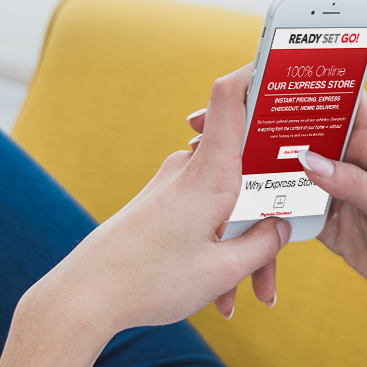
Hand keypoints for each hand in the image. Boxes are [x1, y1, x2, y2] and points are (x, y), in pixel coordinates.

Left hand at [26, 66, 289, 342]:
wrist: (83, 297)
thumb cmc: (150, 280)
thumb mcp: (222, 271)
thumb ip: (263, 245)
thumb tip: (281, 226)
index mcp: (209, 174)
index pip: (230, 98)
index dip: (256, 74)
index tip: (283, 66)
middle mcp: (189, 170)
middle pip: (246, 173)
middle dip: (267, 224)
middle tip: (269, 282)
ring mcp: (173, 186)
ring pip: (228, 205)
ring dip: (241, 250)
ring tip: (239, 300)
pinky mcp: (162, 205)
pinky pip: (206, 218)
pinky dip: (217, 251)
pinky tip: (219, 297)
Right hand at [191, 92, 366, 293]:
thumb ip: (355, 184)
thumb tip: (310, 159)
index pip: (338, 96)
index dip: (303, 81)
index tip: (262, 76)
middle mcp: (343, 154)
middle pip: (294, 123)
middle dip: (254, 117)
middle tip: (208, 118)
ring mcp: (323, 179)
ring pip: (278, 158)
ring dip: (245, 154)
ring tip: (203, 151)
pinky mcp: (310, 206)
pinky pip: (277, 195)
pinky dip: (252, 195)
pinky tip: (224, 196)